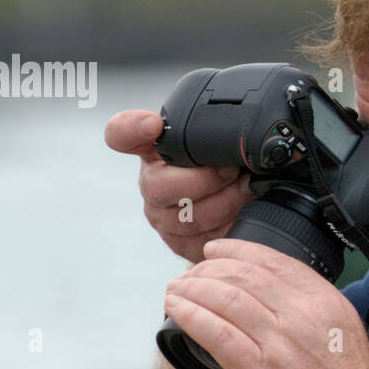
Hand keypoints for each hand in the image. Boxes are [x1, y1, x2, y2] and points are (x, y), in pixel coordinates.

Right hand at [104, 109, 255, 263]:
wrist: (242, 203)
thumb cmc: (227, 166)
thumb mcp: (221, 142)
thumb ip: (213, 130)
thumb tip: (227, 125)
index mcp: (153, 149)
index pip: (122, 135)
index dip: (132, 129)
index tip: (152, 124)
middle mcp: (151, 183)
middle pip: (159, 186)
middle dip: (205, 179)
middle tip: (233, 171)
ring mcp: (162, 216)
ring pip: (186, 217)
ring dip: (225, 202)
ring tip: (246, 189)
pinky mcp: (180, 243)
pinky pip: (201, 240)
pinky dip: (228, 225)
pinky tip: (242, 212)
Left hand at [162, 237, 368, 368]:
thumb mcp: (343, 333)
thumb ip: (312, 313)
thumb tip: (276, 301)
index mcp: (325, 301)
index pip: (273, 259)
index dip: (236, 250)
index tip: (215, 251)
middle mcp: (304, 314)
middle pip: (244, 275)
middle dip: (208, 270)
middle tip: (189, 275)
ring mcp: (282, 342)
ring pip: (225, 298)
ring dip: (192, 289)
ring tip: (175, 291)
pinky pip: (216, 332)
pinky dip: (190, 315)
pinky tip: (176, 311)